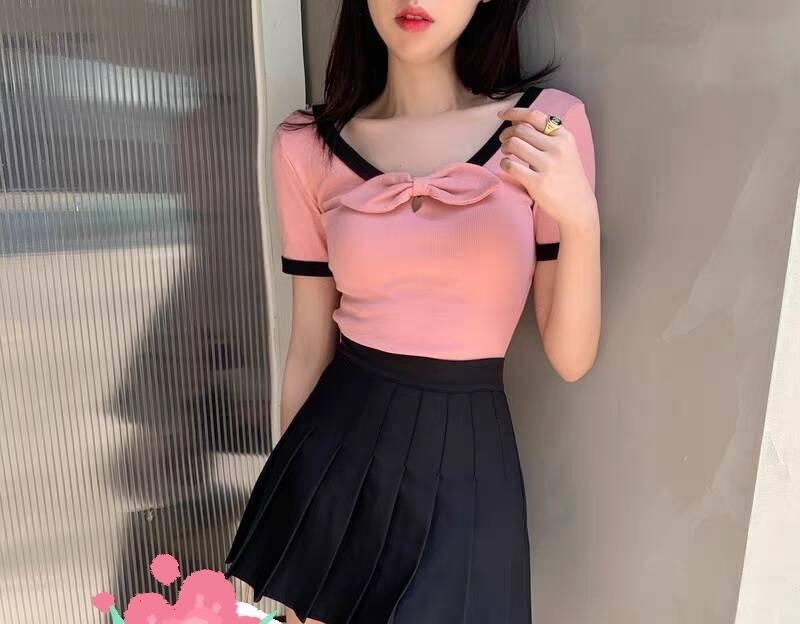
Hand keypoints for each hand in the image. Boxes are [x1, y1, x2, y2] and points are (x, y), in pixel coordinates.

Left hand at [497, 107, 596, 230]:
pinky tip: (507, 166)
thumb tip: (517, 121)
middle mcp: (557, 148)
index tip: (502, 115)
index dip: (515, 112)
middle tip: (504, 142)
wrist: (578, 206)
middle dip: (506, 134)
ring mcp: (547, 165)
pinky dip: (504, 164)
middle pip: (521, 130)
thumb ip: (546, 136)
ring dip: (504, 147)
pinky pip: (511, 166)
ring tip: (506, 154)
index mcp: (564, 137)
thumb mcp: (565, 151)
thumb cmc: (568, 178)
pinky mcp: (537, 182)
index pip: (535, 116)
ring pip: (514, 144)